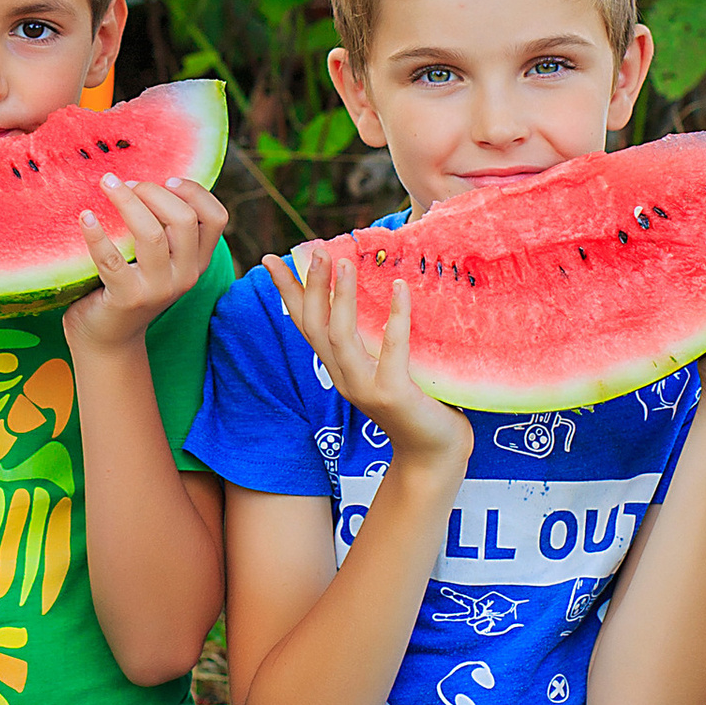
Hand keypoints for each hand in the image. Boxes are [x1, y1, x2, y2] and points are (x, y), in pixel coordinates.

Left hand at [64, 176, 227, 357]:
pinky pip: (111, 260)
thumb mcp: (158, 260)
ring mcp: (158, 289)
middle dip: (152, 191)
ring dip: (127, 201)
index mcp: (197, 262)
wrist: (107, 339)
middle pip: (184, 219)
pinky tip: (86, 217)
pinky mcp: (127, 298)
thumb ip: (164, 228)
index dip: (195, 191)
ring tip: (107, 184)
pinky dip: (97, 234)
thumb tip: (146, 176)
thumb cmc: (128, 285)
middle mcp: (185, 276)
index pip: (216, 218)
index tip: (166, 179)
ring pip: (152, 234)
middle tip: (124, 182)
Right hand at [265, 245, 470, 490]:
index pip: (306, 325)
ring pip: (340, 336)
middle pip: (316, 326)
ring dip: (340, 296)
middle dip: (312, 286)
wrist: (434, 454)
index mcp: (339, 369)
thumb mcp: (386, 367)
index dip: (288, 292)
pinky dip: (396, 315)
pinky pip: (392, 349)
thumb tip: (383, 289)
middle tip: (317, 250)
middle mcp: (344, 378)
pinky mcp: (393, 394)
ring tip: (345, 262)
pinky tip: (400, 287)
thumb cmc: (418, 405)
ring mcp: (366, 388)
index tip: (271, 259)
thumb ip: (377, 340)